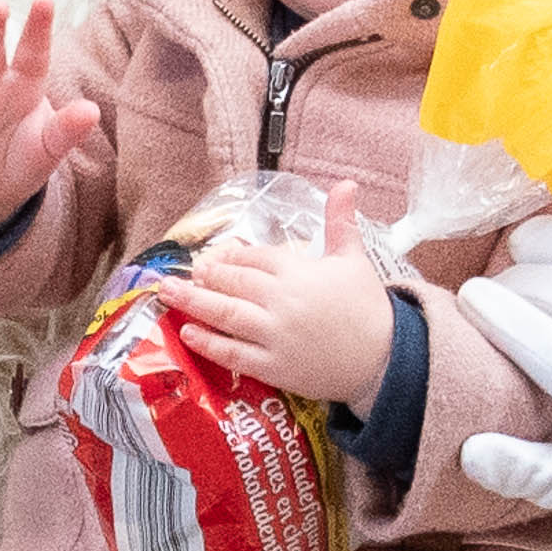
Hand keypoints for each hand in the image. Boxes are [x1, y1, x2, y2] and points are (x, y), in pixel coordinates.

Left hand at [177, 182, 396, 406]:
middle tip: (180, 273)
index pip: (254, 258)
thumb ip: (341, 222)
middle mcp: (281, 301)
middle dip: (204, 276)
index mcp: (298, 272)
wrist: (385, 360)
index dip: (232, 257)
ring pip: (224, 315)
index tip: (216, 256)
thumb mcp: (354, 260)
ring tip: (166, 293)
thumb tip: (346, 183)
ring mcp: (274, 335)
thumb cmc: (368, 308)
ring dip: (192, 302)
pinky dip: (208, 343)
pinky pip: (233, 354)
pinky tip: (188, 332)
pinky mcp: (274, 367)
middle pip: (232, 283)